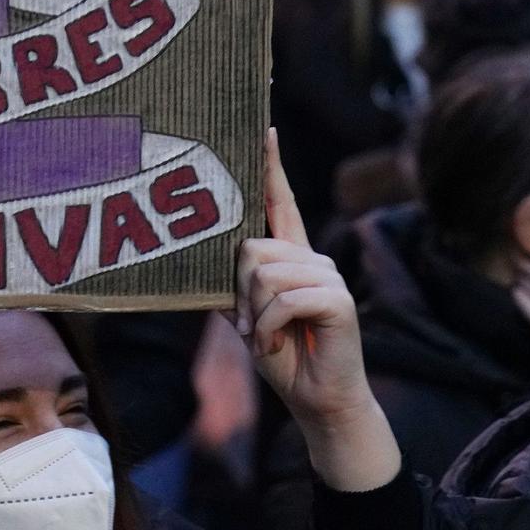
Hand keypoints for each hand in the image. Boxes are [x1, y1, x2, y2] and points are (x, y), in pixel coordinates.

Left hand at [238, 130, 399, 491]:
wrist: (320, 402)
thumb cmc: (285, 359)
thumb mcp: (246, 320)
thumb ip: (228, 289)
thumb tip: (191, 266)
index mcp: (292, 257)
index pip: (280, 201)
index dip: (271, 166)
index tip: (264, 127)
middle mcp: (312, 258)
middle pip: (253, 248)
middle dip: (240, 292)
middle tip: (248, 325)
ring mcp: (328, 276)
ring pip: (264, 275)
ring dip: (253, 317)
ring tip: (266, 338)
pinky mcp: (338, 299)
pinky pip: (282, 299)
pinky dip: (267, 329)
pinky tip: (276, 345)